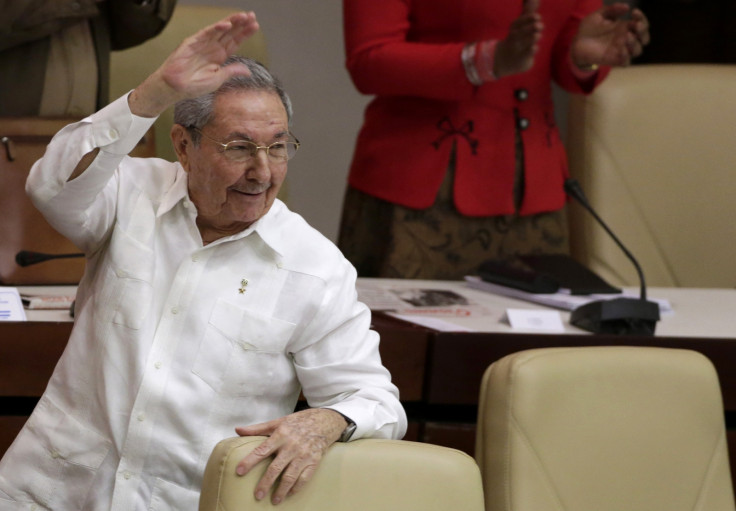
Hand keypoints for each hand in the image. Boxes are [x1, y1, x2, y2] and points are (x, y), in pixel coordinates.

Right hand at [128, 12, 259, 116]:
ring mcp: (203, 43)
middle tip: (252, 16)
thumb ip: (231, 72)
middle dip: (241, 24)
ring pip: (219, 29)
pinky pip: (206, 33)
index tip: (255, 25)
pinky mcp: (192, 42)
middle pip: (230, 33)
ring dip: (231, 22)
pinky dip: (216, 28)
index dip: (245, 33)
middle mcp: (212, 47)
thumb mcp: (218, 79)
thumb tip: (248, 71)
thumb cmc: (194, 85)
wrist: (175, 88)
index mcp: (219, 56)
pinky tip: (227, 25)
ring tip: (243, 16)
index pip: (235, 42)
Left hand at [234, 408, 347, 504]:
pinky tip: (290, 494)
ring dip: (281, 490)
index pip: (262, 450)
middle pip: (275, 468)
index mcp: (280, 435)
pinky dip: (296, 488)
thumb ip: (258, 428)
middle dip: (265, 483)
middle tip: (257, 495)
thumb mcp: (278, 422)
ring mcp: (303, 455)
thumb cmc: (298, 422)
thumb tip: (237, 429)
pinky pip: (304, 478)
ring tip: (274, 501)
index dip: (250, 461)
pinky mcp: (314, 461)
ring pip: (290, 476)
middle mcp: (291, 446)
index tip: (239, 471)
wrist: (324, 421)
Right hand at [494, 0, 543, 78]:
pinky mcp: (521, 59)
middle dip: (530, 28)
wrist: (504, 61)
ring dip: (531, 38)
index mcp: (514, 30)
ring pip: (523, 43)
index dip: (527, 19)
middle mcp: (514, 39)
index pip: (518, 23)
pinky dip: (530, 51)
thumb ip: (527, 13)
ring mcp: (517, 50)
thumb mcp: (520, 26)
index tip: (537, 17)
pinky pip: (525, 55)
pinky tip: (535, 47)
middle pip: (520, 32)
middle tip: (540, 25)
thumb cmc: (516, 40)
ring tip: (538, 35)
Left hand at [571, 4, 650, 68]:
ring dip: (635, 43)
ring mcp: (621, 50)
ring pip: (638, 51)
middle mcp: (626, 39)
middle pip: (644, 38)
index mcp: (625, 27)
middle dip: (643, 31)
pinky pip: (626, 62)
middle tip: (636, 25)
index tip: (634, 12)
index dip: (642, 18)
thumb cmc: (589, 28)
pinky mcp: (614, 60)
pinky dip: (626, 56)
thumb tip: (626, 7)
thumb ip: (611, 10)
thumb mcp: (598, 15)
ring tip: (626, 36)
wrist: (576, 43)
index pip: (641, 23)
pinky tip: (621, 49)